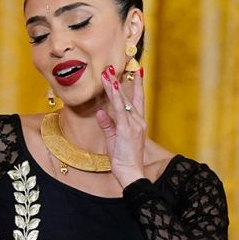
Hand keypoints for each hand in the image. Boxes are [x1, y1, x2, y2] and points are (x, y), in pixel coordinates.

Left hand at [94, 65, 147, 187]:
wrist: (131, 173)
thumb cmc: (124, 159)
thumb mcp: (114, 139)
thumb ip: (107, 124)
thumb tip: (100, 111)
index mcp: (138, 123)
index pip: (137, 100)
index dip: (137, 85)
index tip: (137, 71)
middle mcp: (138, 121)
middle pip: (129, 96)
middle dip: (121, 80)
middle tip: (112, 66)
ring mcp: (133, 124)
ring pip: (122, 100)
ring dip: (114, 85)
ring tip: (107, 72)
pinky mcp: (126, 129)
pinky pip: (119, 110)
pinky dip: (115, 98)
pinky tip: (110, 87)